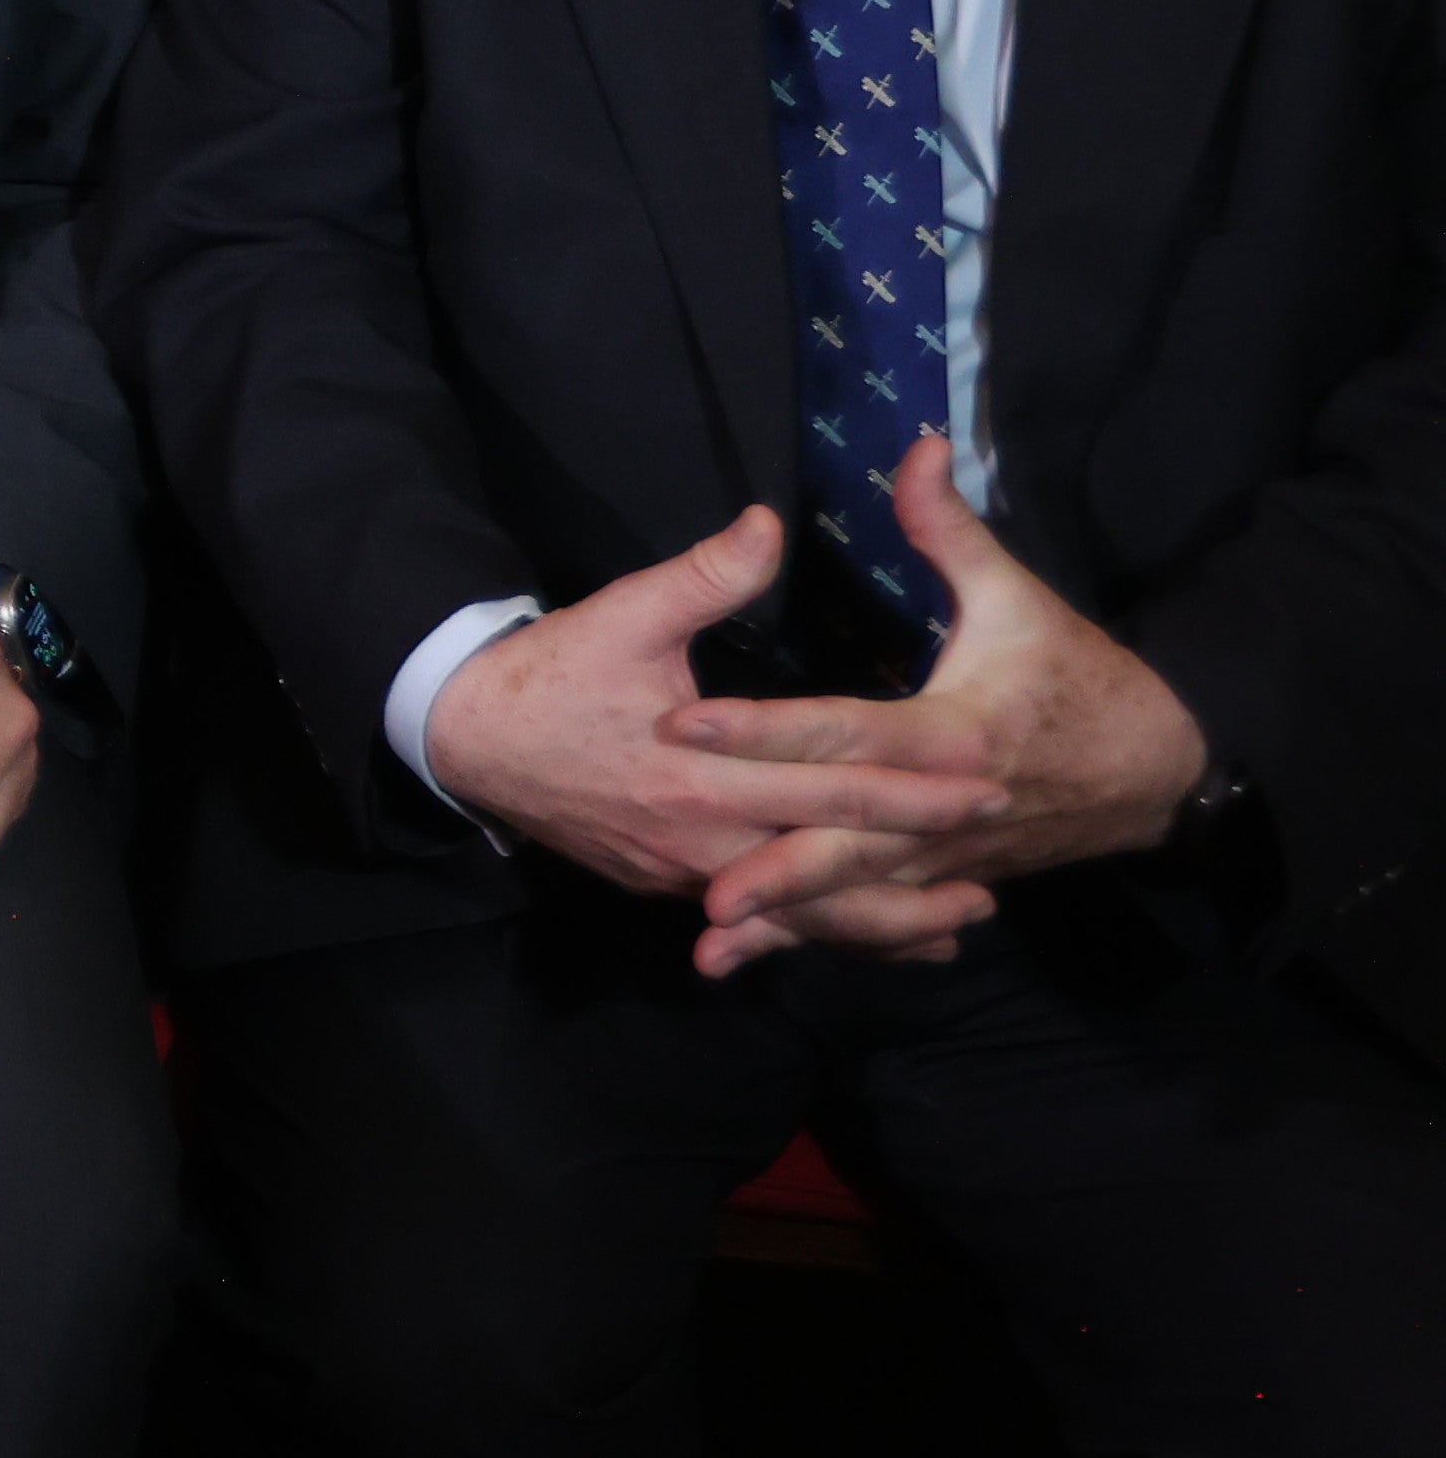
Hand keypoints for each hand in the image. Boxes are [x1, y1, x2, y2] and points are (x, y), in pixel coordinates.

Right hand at [419, 503, 1006, 910]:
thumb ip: (706, 577)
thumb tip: (769, 526)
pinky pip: (755, 914)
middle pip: (827, 876)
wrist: (465, 738)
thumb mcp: (625, 614)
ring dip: (875, 927)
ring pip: (795, 915)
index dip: (912, 792)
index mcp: (701, 775)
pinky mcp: (664, 883)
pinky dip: (814, 929)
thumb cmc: (550, 674)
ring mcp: (682, 871)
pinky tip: (856, 931)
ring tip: (950, 931)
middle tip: (993, 889)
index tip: (987, 789)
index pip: (830, 789)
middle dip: (913, 881)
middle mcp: (701, 839)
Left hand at [661, 440, 1212, 977]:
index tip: (684, 722)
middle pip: (846, 843)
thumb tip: (915, 444)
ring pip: (857, 898)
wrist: (1161, 768)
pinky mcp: (946, 879)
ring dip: (790, 926)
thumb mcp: (1018, 596)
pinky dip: (829, 941)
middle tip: (699, 890)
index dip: (763, 727)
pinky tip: (768, 961)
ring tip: (714, 950)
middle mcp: (943, 808)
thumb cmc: (1079, 675)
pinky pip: (880, 917)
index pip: (841, 730)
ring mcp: (947, 856)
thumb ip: (950, 529)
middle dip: (774, 870)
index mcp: (951, 734)